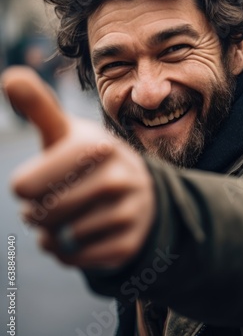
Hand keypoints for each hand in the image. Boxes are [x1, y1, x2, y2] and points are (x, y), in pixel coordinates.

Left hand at [2, 66, 155, 268]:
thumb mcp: (65, 132)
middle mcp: (118, 176)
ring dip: (50, 234)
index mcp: (96, 145)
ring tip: (63, 218)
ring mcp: (128, 211)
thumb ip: (38, 106)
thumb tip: (10, 76)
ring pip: (61, 238)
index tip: (35, 181)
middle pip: (42, 213)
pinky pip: (77, 259)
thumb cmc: (87, 159)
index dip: (25, 186)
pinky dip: (66, 252)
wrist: (136, 189)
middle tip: (49, 202)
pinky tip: (75, 236)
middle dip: (36, 212)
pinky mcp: (129, 243)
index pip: (28, 184)